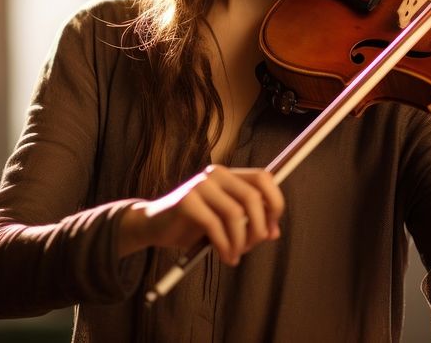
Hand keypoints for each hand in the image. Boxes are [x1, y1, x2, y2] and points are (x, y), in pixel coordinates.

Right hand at [118, 165, 284, 265]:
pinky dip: (224, 246)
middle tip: (252, 247)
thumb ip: (248, 222)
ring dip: (240, 241)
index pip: (264, 178)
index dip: (275, 203)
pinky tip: (225, 256)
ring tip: (235, 256)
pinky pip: (215, 225)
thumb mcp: (225, 222)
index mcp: (229, 174)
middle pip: (253, 197)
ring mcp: (200, 185)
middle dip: (258, 228)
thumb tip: (273, 232)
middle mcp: (216, 174)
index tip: (272, 229)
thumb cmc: (193, 225)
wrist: (154, 227)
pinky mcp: (186, 200)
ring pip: (236, 213)